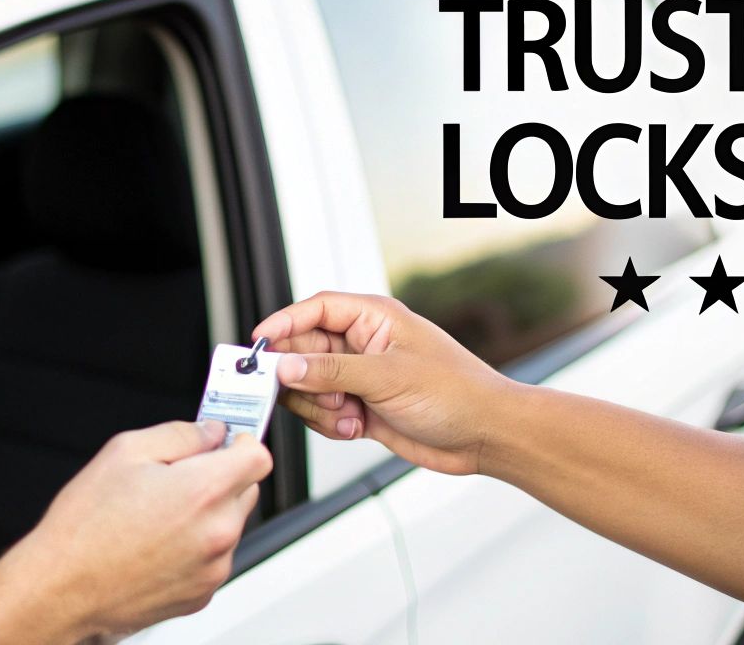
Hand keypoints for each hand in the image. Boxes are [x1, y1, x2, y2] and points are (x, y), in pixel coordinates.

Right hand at [1, 420, 270, 638]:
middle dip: (220, 477)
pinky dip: (195, 546)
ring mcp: (212, 568)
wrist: (62, 589)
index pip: (258, 456)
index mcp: (203, 491)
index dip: (242, 442)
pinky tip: (157, 542)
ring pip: (229, 524)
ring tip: (157, 516)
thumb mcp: (125, 452)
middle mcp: (217, 533)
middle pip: (247, 490)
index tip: (226, 441)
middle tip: (177, 478)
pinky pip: (214, 557)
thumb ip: (180, 434)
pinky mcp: (202, 593)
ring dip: (207, 514)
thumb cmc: (85, 528)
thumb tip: (209, 431)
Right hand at [252, 291, 512, 474]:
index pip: (314, 309)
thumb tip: (285, 366)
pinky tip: (356, 427)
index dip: (282, 324)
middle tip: (307, 393)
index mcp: (373, 318)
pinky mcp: (362, 407)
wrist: (486, 435)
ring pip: (308, 385)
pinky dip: (330, 423)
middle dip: (300, 376)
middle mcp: (364, 344)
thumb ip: (331, 371)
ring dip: (318, 405)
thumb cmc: (457, 392)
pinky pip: (323, 412)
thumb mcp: (388, 377)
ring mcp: (361, 376)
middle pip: (303, 350)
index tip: (258, 346)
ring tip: (345, 414)